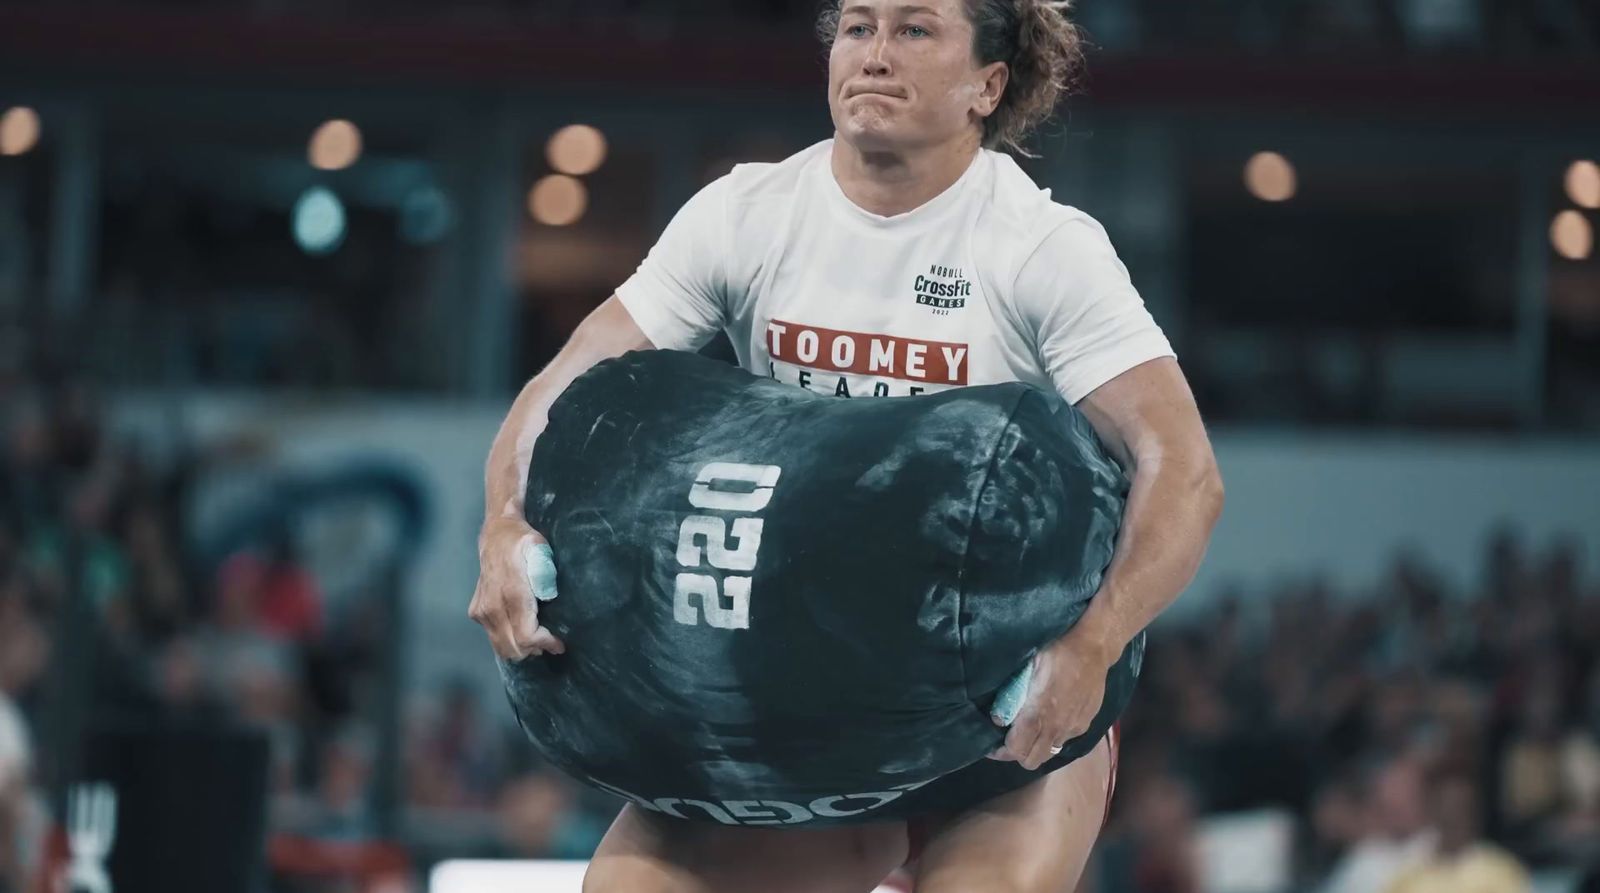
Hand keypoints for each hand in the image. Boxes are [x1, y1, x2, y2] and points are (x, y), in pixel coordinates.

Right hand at [469, 516, 565, 659]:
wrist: (496, 535)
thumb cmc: (523, 542)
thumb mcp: (539, 548)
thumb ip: (544, 571)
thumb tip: (548, 596)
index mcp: (511, 594)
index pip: (526, 636)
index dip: (545, 644)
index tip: (559, 643)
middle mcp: (492, 607)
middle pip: (514, 649)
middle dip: (535, 649)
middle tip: (550, 641)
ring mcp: (482, 612)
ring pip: (502, 648)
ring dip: (521, 649)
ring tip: (537, 638)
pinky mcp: (476, 613)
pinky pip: (494, 639)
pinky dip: (509, 641)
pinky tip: (520, 628)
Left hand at [988, 630, 1113, 770]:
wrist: (1093, 648)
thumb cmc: (1055, 652)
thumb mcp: (1026, 668)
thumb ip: (1012, 696)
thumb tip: (998, 718)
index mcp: (1037, 714)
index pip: (1016, 750)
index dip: (1000, 752)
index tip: (992, 746)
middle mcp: (1056, 727)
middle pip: (1032, 761)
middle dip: (1018, 754)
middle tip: (1010, 739)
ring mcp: (1073, 728)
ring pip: (1050, 753)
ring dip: (1037, 747)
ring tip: (1031, 731)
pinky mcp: (1085, 723)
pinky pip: (1064, 740)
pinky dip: (1054, 736)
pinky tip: (1051, 718)